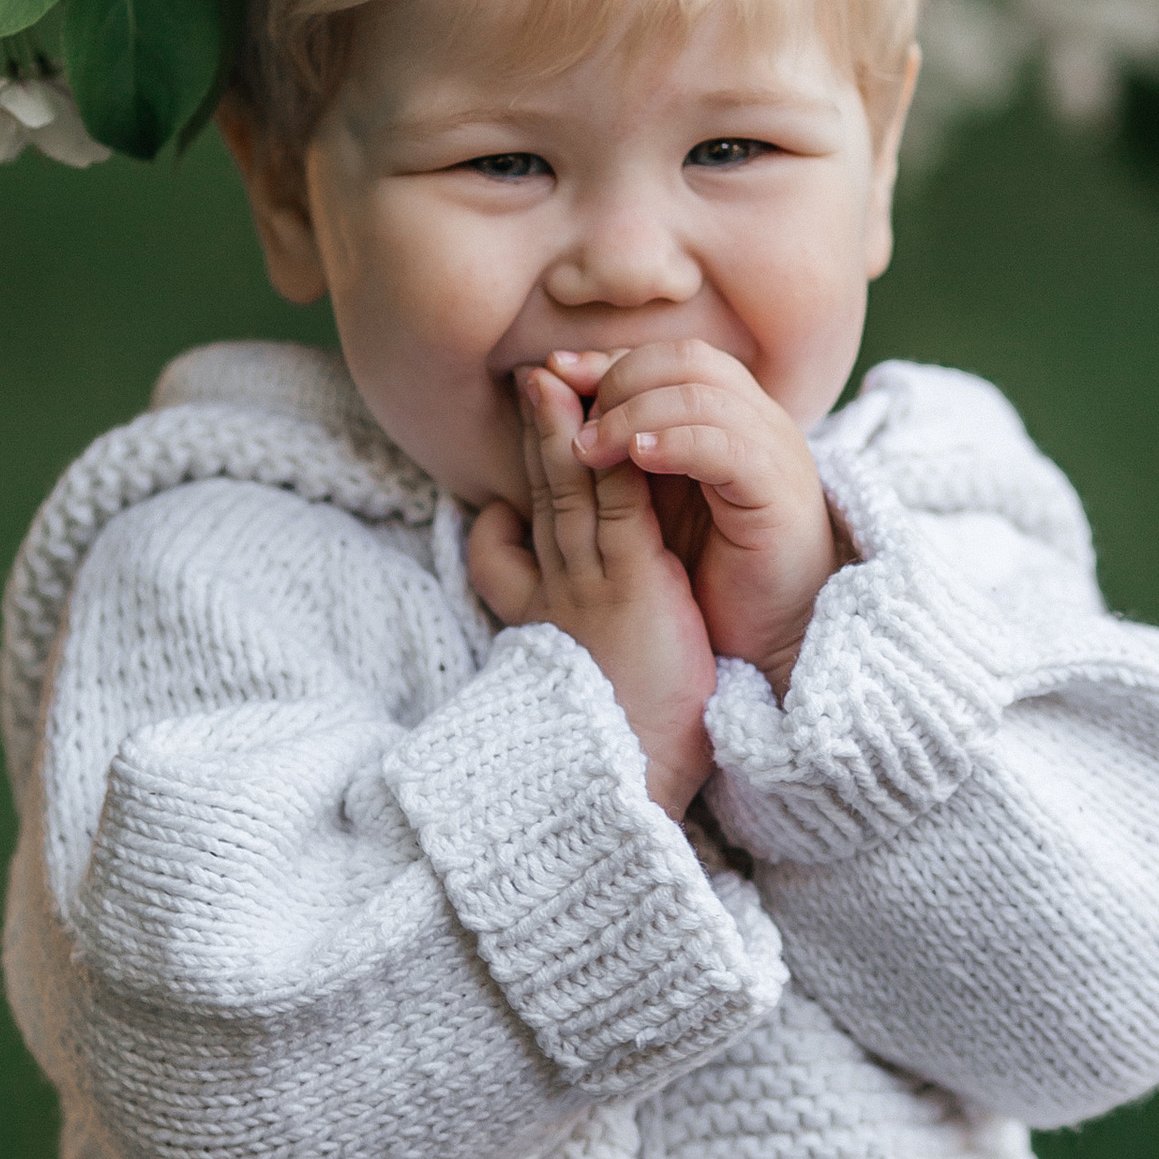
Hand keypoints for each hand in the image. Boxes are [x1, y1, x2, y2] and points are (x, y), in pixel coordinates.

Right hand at [466, 364, 719, 817]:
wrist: (629, 781)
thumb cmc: (621, 733)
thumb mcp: (584, 669)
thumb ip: (566, 628)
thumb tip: (560, 612)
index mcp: (551, 607)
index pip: (526, 526)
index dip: (528, 474)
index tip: (528, 436)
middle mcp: (560, 588)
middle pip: (542, 495)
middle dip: (534, 432)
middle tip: (526, 377)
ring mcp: (591, 584)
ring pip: (569, 491)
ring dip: (558, 429)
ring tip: (547, 379)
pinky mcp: (632, 587)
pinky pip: (617, 510)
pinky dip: (613, 464)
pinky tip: (611, 428)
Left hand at [568, 339, 840, 700]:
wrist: (767, 632)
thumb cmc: (706, 565)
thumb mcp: (652, 497)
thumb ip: (619, 448)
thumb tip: (554, 401)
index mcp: (727, 412)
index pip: (666, 357)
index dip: (607, 360)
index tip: (552, 376)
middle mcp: (756, 419)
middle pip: (684, 361)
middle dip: (616, 380)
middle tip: (569, 419)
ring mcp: (772, 451)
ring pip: (701, 395)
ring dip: (634, 412)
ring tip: (589, 447)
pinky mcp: (778, 491)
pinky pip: (727, 446)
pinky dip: (678, 442)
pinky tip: (639, 456)